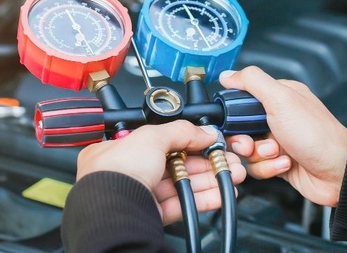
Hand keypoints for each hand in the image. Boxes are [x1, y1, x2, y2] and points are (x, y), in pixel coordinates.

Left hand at [75, 120, 246, 224]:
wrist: (114, 210)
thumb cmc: (117, 171)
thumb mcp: (151, 137)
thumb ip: (181, 131)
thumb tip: (205, 131)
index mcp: (117, 150)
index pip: (158, 141)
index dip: (185, 140)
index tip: (207, 140)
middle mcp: (126, 172)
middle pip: (173, 163)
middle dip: (204, 161)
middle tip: (226, 158)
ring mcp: (139, 194)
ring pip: (180, 184)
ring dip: (208, 179)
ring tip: (232, 174)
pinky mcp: (152, 215)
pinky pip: (182, 205)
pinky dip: (203, 199)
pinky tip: (220, 193)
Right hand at [220, 66, 346, 206]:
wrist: (338, 172)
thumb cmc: (317, 135)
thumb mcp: (281, 99)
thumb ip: (252, 82)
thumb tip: (227, 74)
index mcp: (277, 97)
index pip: (240, 100)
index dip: (232, 114)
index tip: (234, 123)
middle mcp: (276, 118)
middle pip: (238, 129)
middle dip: (243, 140)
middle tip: (252, 144)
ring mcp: (276, 141)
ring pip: (246, 150)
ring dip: (259, 156)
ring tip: (277, 153)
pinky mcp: (277, 162)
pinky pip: (256, 167)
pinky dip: (268, 168)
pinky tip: (285, 164)